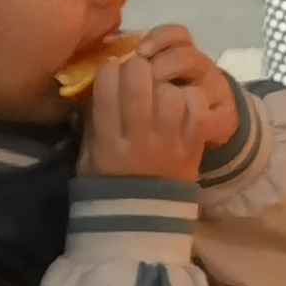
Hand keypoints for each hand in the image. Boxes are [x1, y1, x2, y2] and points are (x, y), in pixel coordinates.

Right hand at [80, 31, 232, 176]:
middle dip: (137, 67)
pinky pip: (196, 106)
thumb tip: (98, 81)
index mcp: (108, 141)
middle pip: (139, 81)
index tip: (113, 73)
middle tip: (138, 72)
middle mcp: (139, 138)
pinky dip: (190, 98)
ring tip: (160, 92)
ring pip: (170, 91)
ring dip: (164, 86)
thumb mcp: (89, 156)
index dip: (110, 70)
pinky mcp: (194, 144)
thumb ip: (92, 120)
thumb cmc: (111, 182)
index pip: (107, 85)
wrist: (145, 218)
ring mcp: (169, 141)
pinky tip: (181, 104)